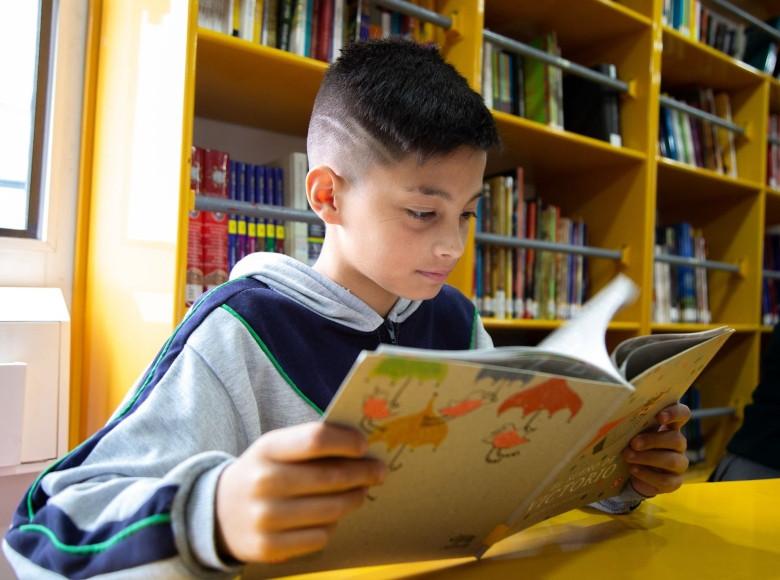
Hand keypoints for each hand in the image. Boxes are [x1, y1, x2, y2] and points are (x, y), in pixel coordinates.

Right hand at [215, 422, 385, 563]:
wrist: (219, 512)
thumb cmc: (263, 472)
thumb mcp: (276, 449)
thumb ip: (311, 444)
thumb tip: (361, 447)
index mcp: (266, 449)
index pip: (315, 439)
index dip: (346, 441)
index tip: (364, 444)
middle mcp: (263, 482)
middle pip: (330, 477)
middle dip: (362, 473)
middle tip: (378, 471)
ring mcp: (264, 518)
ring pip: (330, 510)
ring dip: (354, 499)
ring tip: (360, 492)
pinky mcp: (268, 548)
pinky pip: (319, 536)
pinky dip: (332, 525)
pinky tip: (332, 516)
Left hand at [622, 403, 690, 497]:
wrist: (632, 472)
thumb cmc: (632, 445)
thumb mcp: (632, 433)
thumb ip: (633, 425)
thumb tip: (618, 418)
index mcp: (670, 426)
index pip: (682, 414)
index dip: (675, 413)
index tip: (659, 417)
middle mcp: (678, 444)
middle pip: (677, 439)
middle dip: (653, 441)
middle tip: (634, 443)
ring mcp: (679, 463)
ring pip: (672, 461)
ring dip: (648, 458)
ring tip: (628, 456)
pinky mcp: (674, 481)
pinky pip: (666, 480)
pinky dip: (647, 475)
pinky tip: (634, 470)